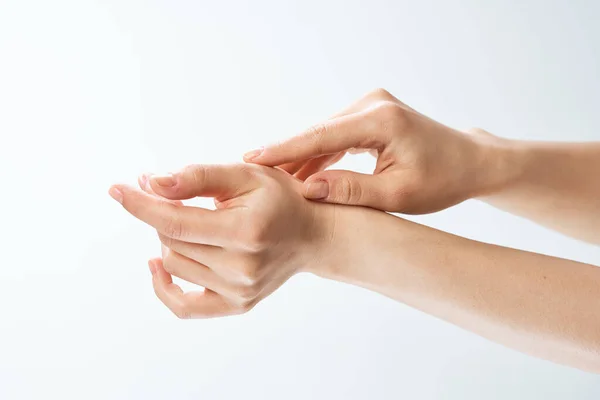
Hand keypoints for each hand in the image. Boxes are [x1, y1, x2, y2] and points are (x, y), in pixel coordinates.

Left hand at [108, 164, 332, 317]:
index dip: (141, 204)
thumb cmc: (279, 199)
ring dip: (171, 239)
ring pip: (174, 265)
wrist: (312, 235)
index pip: (175, 222)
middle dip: (163, 214)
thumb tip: (152, 183)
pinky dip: (164, 286)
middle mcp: (242, 268)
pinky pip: (184, 306)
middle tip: (174, 195)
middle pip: (171, 242)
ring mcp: (239, 292)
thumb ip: (198, 177)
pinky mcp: (236, 305)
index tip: (116, 189)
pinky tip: (157, 265)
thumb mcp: (245, 175)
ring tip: (194, 221)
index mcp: (245, 232)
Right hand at [244, 88, 508, 213]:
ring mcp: (371, 106)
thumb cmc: (441, 181)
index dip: (285, 149)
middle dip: (286, 156)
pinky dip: (318, 156)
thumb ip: (352, 190)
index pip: (322, 136)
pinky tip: (297, 174)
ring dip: (300, 158)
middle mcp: (373, 104)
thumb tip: (307, 188)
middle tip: (248, 177)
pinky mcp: (369, 115)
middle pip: (318, 133)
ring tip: (268, 182)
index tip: (250, 159)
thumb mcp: (398, 194)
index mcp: (382, 121)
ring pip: (323, 136)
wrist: (468, 162)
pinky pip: (335, 137)